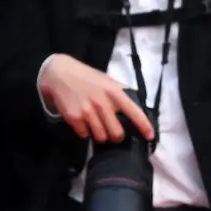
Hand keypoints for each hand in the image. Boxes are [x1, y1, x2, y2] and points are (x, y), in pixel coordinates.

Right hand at [38, 54, 157, 143]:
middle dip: (115, 135)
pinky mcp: (74, 118)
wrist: (60, 73)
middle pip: (117, 134)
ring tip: (95, 124)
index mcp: (114, 92)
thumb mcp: (108, 82)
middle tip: (111, 130)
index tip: (150, 136)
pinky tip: (82, 120)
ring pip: (101, 137)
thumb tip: (138, 109)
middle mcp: (102, 103)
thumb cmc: (88, 78)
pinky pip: (85, 135)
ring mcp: (88, 111)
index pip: (134, 112)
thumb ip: (121, 94)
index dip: (144, 127)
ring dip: (100, 134)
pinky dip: (84, 131)